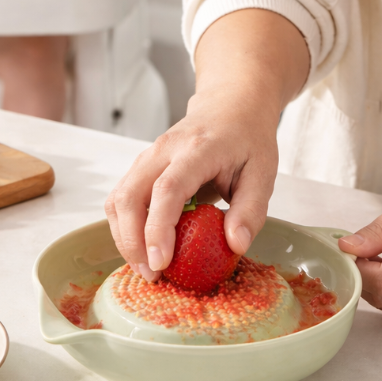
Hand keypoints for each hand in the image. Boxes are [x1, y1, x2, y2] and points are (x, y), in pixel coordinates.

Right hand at [104, 90, 279, 281]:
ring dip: (124, 238)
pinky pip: (121, 199)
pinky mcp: (141, 167)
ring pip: (118, 199)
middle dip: (132, 241)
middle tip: (153, 275)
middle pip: (129, 195)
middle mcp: (164, 149)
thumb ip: (251, 210)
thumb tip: (235, 245)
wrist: (231, 105)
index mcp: (198, 149)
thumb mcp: (263, 173)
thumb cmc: (247, 139)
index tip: (161, 263)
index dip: (158, 228)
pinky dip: (125, 228)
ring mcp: (148, 156)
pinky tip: (143, 248)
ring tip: (148, 268)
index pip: (168, 188)